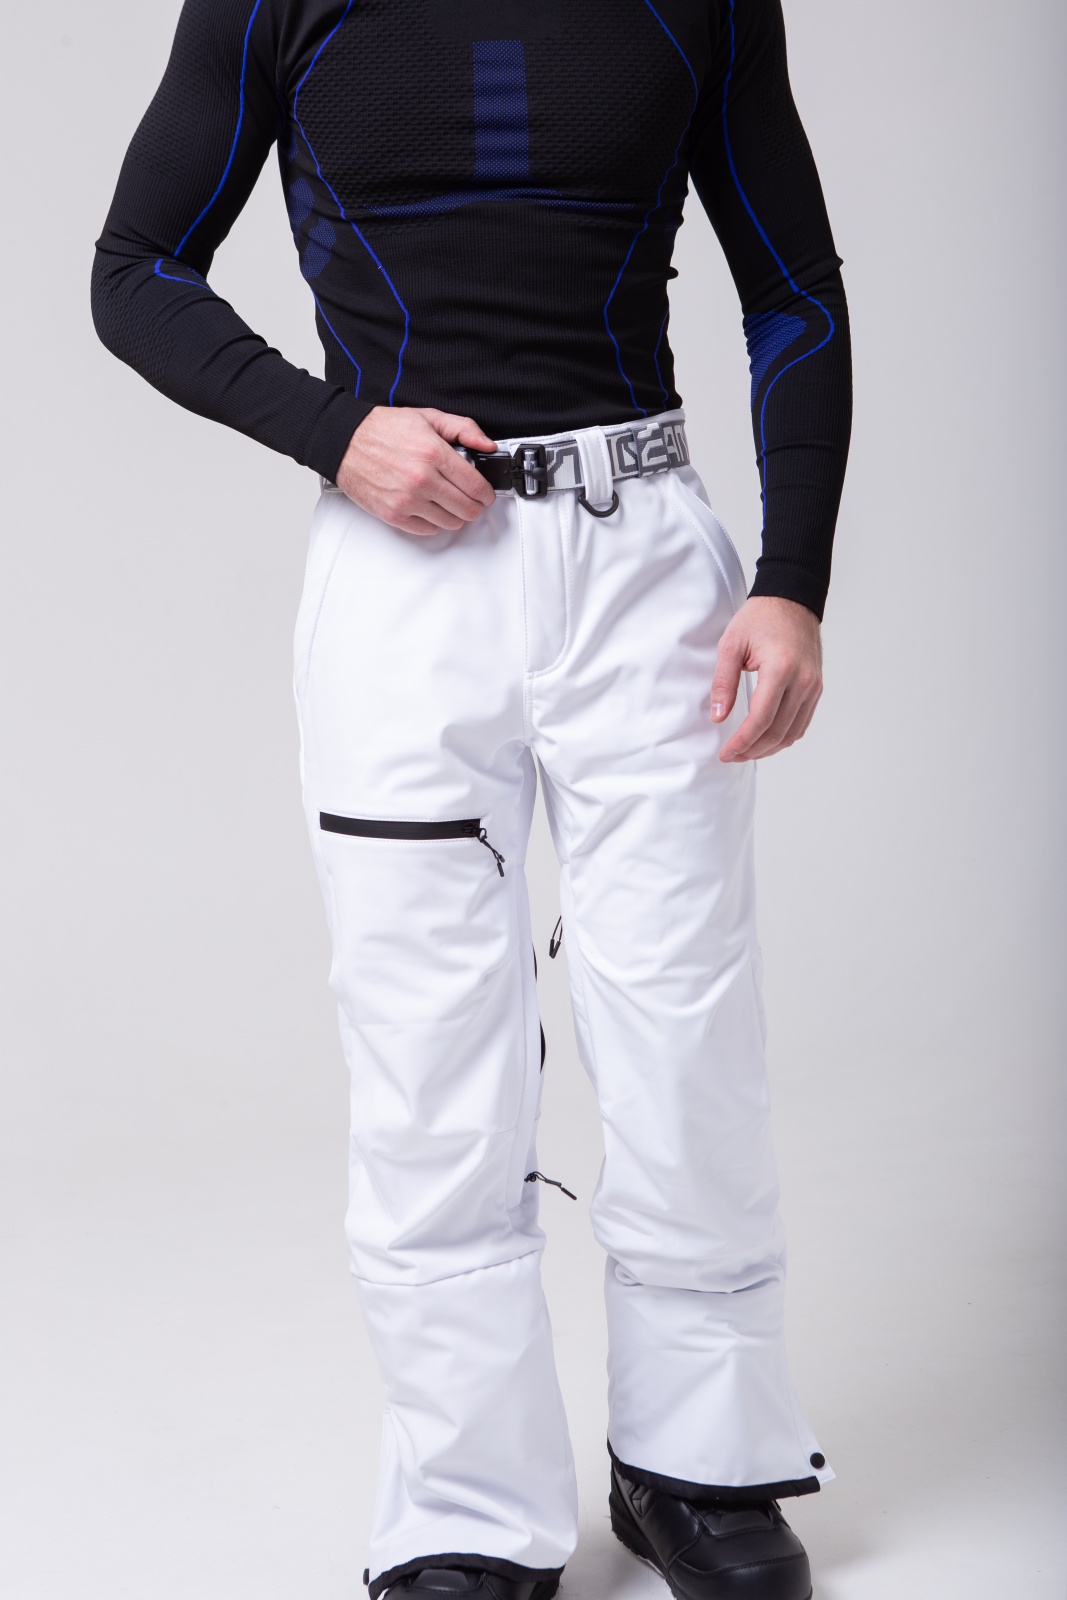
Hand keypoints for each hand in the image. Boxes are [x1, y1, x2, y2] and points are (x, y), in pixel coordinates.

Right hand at [336, 407, 498, 534]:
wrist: (345, 442)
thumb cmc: (382, 430)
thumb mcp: (427, 417)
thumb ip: (463, 429)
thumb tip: (488, 446)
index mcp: (433, 453)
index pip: (476, 486)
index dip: (487, 493)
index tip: (486, 494)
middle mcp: (422, 479)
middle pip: (467, 509)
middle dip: (474, 506)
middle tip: (471, 500)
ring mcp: (407, 500)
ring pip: (450, 523)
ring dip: (455, 515)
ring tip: (449, 503)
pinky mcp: (394, 515)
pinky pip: (428, 529)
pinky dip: (433, 522)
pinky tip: (430, 507)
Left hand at [710, 596, 822, 761]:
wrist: (792, 599)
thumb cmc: (760, 617)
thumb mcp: (731, 645)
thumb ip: (723, 682)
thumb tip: (718, 716)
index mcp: (781, 668)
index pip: (761, 719)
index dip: (742, 742)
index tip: (726, 752)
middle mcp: (803, 680)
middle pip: (777, 731)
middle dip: (752, 750)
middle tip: (732, 756)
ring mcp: (813, 685)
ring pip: (792, 733)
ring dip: (768, 748)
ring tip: (746, 752)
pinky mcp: (816, 687)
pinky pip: (802, 723)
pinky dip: (784, 737)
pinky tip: (765, 740)